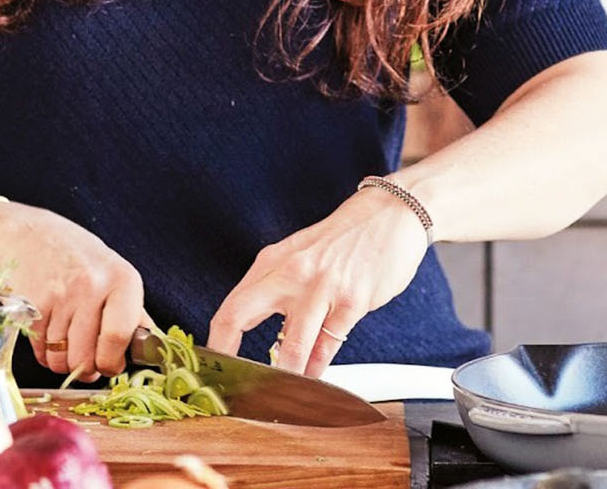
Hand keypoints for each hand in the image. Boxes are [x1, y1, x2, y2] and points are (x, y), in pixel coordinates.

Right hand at [0, 200, 148, 380]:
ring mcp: (60, 294)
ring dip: (62, 362)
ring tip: (66, 344)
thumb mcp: (114, 272)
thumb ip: (132, 311)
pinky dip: (43, 352)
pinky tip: (48, 334)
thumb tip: (149, 348)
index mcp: (122, 279)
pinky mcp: (32, 304)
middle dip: (86, 369)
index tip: (109, 365)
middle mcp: (92, 285)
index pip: (120, 336)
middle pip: (87, 357)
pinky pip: (40, 350)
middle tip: (85, 360)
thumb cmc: (77, 256)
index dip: (113, 361)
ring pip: (61, 359)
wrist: (29, 233)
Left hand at [207, 186, 427, 377]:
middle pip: (241, 316)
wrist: (390, 215)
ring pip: (291, 345)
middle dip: (233, 358)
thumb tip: (255, 333)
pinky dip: (319, 366)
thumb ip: (276, 290)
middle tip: (235, 386)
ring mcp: (321, 287)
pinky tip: (314, 375)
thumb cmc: (342, 239)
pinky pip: (328, 344)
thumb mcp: (300, 255)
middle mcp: (290, 272)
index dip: (217, 342)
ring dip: (286, 374)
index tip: (216, 366)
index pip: (230, 306)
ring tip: (283, 392)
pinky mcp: (351, 301)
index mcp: (272, 261)